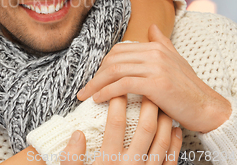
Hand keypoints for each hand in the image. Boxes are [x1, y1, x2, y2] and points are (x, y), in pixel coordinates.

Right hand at [61, 96, 181, 164]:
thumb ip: (71, 156)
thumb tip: (78, 133)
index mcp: (108, 161)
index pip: (115, 124)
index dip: (116, 102)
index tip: (115, 87)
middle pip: (145, 129)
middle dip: (146, 105)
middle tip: (145, 88)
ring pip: (162, 141)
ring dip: (164, 120)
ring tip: (161, 103)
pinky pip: (171, 160)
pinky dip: (175, 142)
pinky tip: (174, 129)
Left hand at [77, 24, 230, 132]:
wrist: (208, 108)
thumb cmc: (189, 88)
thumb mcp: (175, 61)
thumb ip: (161, 43)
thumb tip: (151, 27)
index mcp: (155, 47)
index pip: (118, 51)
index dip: (103, 64)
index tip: (94, 77)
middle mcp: (154, 53)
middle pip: (113, 59)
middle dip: (96, 74)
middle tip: (84, 88)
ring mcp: (155, 67)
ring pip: (115, 71)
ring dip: (96, 84)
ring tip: (85, 95)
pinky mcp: (156, 84)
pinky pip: (123, 85)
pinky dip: (107, 91)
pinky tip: (98, 99)